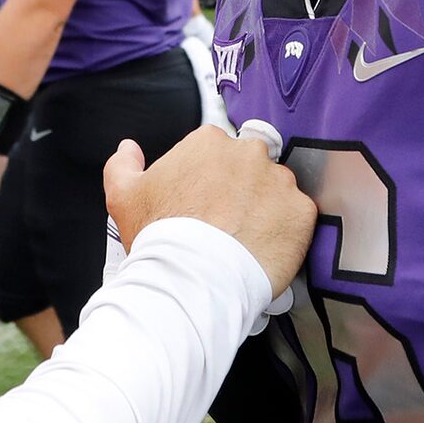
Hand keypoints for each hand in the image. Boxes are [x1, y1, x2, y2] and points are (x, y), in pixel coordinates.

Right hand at [104, 122, 315, 297]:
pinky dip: (286, 230)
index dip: (208, 179)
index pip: (214, 152)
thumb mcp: (123, 196)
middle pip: (249, 166)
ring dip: (265, 208)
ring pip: (276, 189)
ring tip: (246, 238)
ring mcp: (279, 181)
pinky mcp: (301, 211)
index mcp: (208, 143)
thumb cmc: (161, 236)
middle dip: (240, 189)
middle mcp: (249, 153)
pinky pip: (298, 216)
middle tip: (225, 221)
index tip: (204, 201)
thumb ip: (122, 164)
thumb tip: (128, 149)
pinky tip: (265, 247)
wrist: (194, 279)